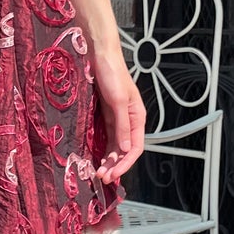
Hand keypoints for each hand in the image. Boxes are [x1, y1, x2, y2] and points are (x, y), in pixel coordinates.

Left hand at [92, 52, 146, 184]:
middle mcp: (129, 121)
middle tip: (102, 178)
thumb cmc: (112, 74)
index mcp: (137, 118)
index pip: (135, 148)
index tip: (113, 175)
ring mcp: (117, 119)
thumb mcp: (118, 101)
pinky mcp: (105, 115)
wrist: (100, 56)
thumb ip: (122, 125)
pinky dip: (103, 149)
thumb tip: (126, 149)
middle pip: (125, 150)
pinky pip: (106, 137)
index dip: (125, 164)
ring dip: (108, 160)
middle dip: (115, 165)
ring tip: (98, 172)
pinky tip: (96, 157)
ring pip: (115, 146)